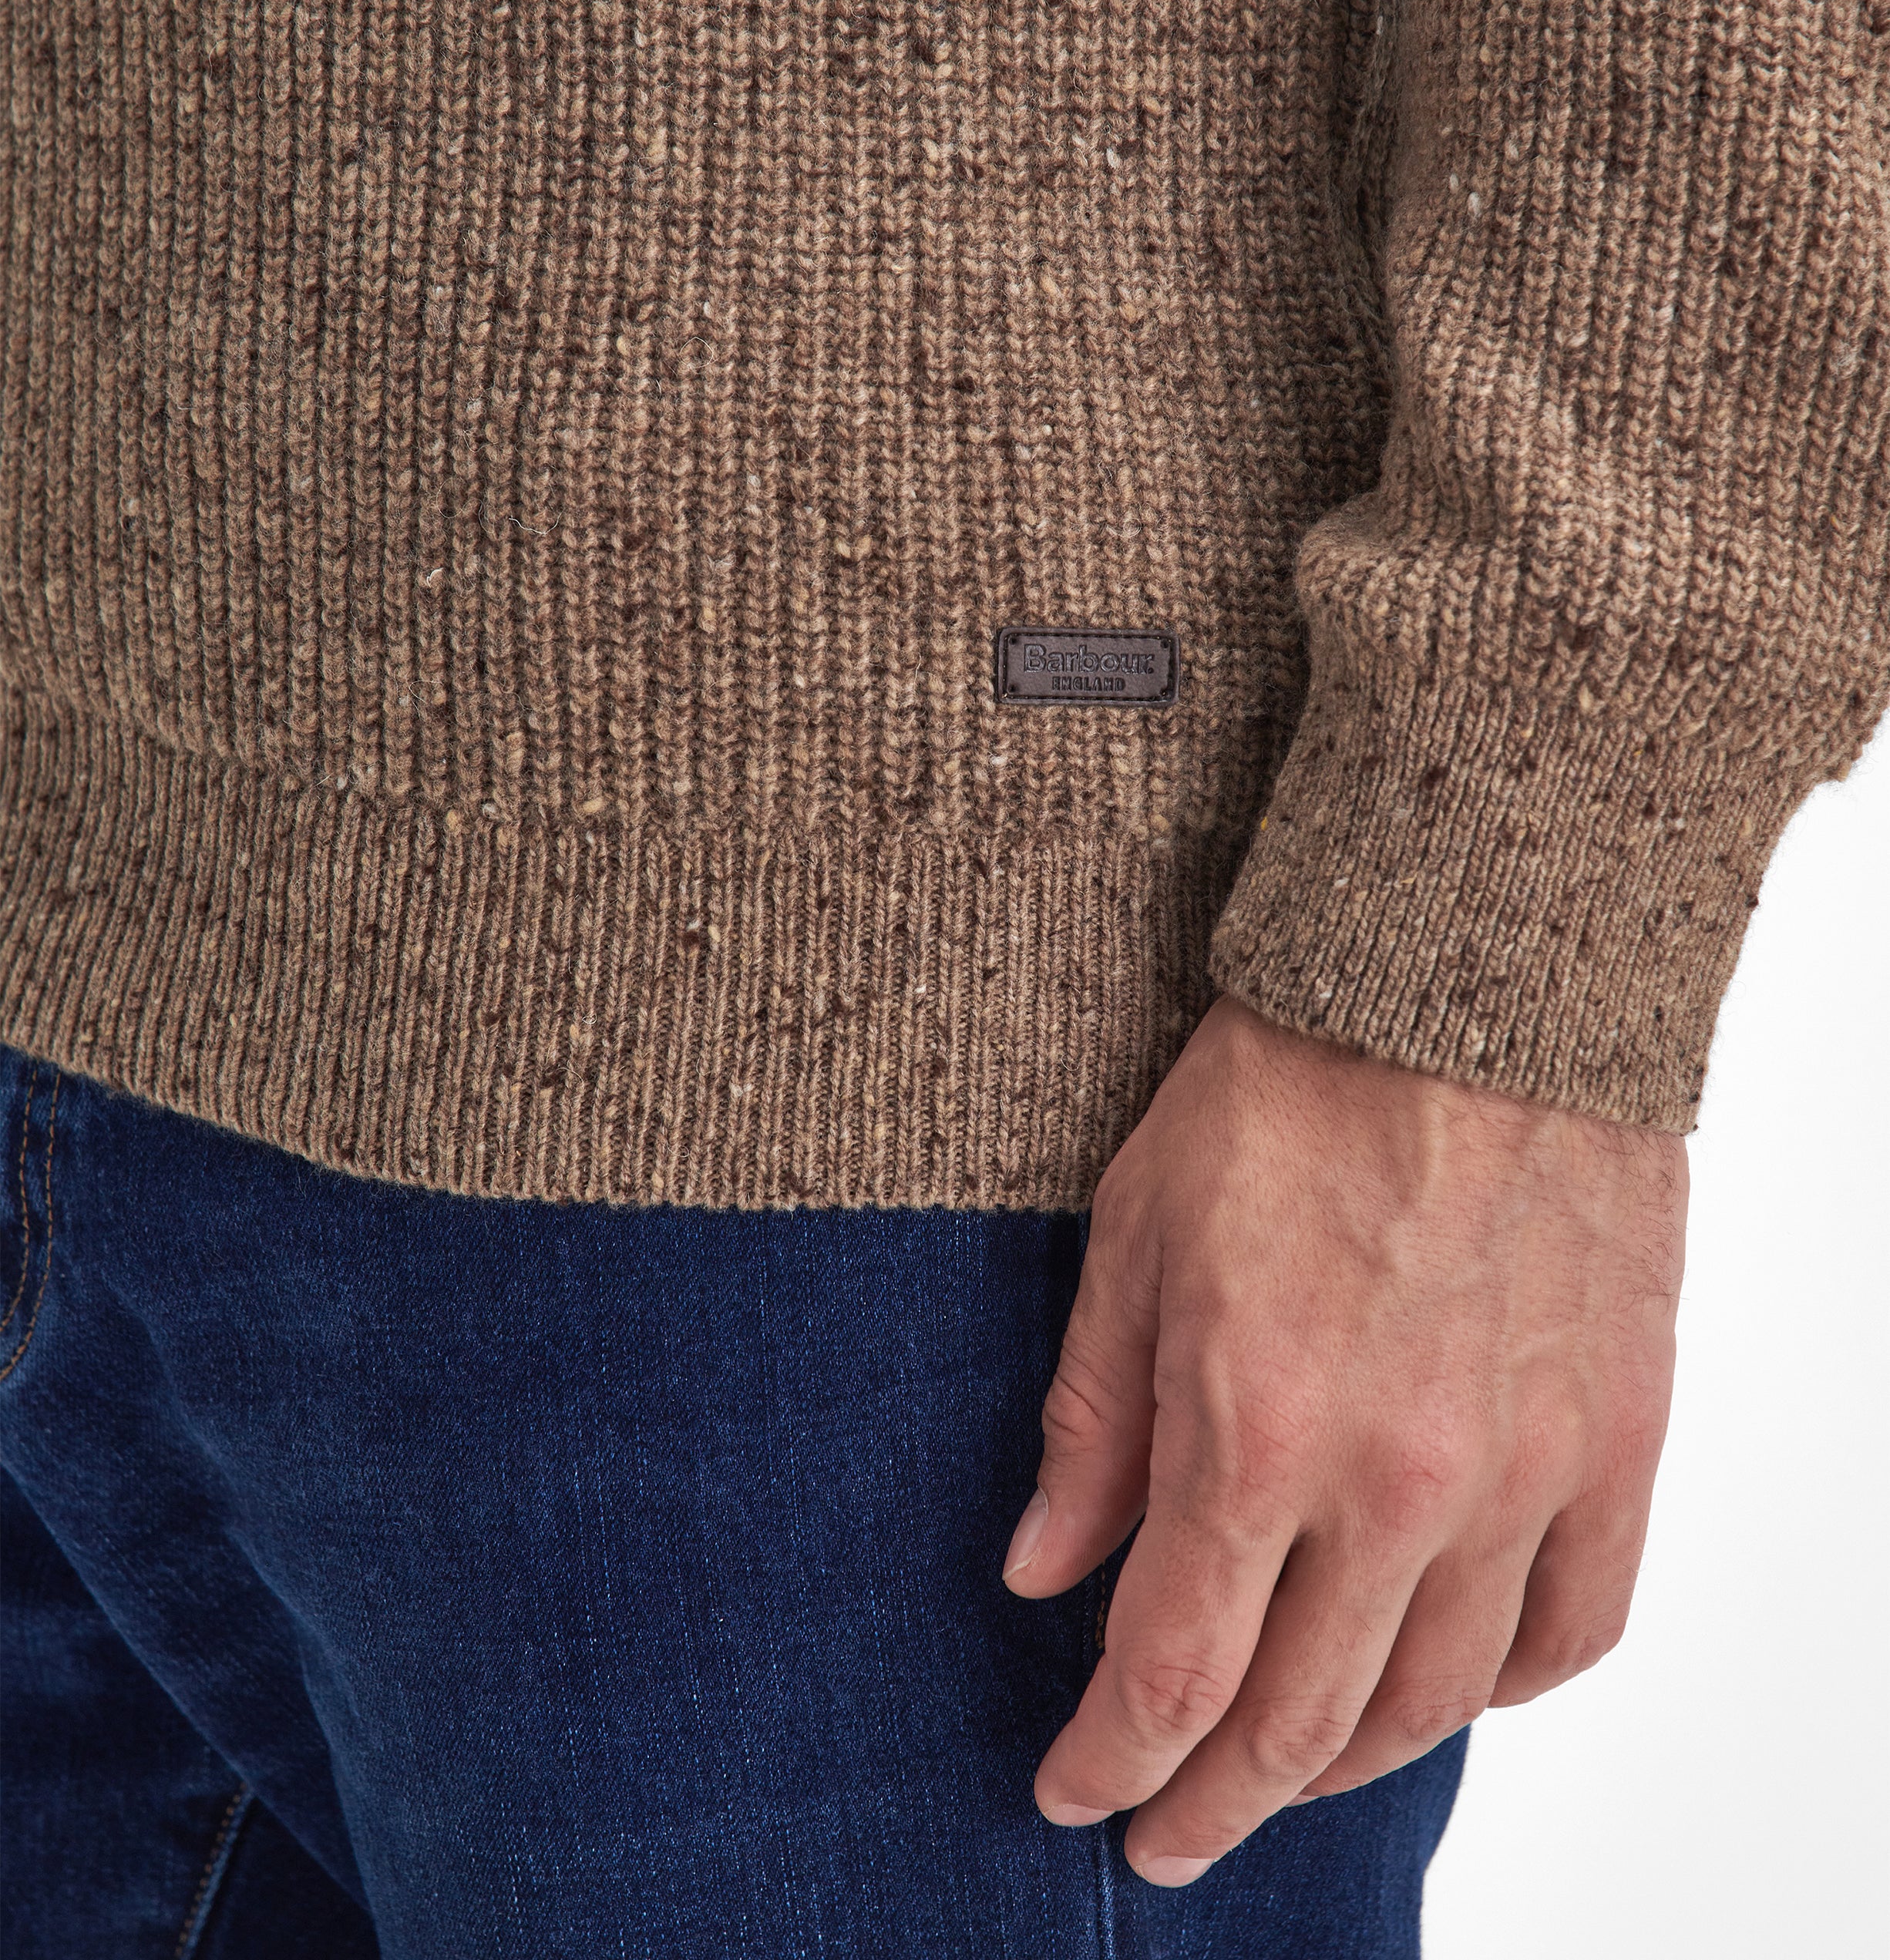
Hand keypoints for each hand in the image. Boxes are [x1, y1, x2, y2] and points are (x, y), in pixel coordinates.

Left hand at [1002, 995, 1686, 1884]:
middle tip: (1164, 1832)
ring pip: (1435, 1699)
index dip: (1111, 1760)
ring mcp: (1523, 1468)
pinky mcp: (1616, 1434)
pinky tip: (1447, 1685)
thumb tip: (1040, 1572)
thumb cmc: (1287, 1083)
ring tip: (1282, 1773)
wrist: (1463, 974)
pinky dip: (1505, 1688)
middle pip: (1298, 1720)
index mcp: (1257, 1426)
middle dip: (1212, 1800)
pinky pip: (1576, 1624)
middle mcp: (1399, 1478)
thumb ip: (1092, 1426)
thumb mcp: (1133, 1236)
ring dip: (1343, 1764)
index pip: (1171, 1670)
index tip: (1072, 1794)